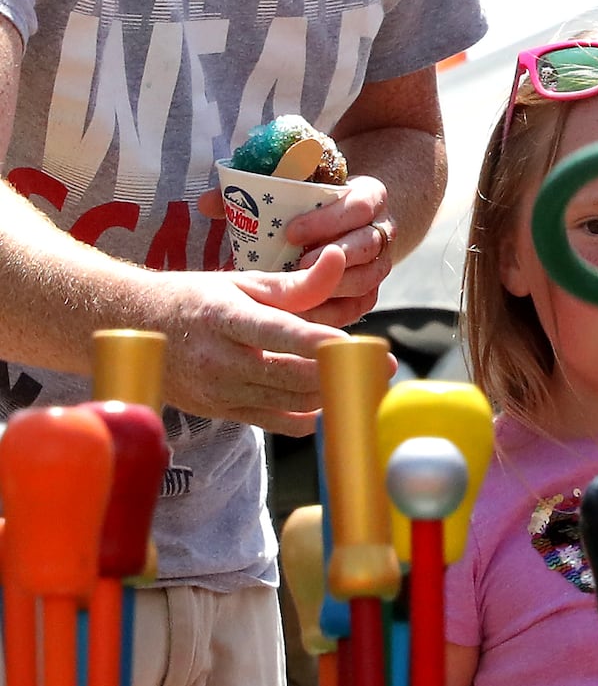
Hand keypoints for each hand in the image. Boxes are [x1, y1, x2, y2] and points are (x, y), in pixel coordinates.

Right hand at [149, 247, 393, 435]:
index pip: (279, 333)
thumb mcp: (239, 282)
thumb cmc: (192, 298)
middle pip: (292, 375)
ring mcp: (219, 391)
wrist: (128, 328)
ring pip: (291, 402)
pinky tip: (332, 403)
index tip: (359, 346)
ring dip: (333, 395)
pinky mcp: (223, 413)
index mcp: (224, 316)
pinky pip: (278, 423)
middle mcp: (220, 358)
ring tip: (366, 383)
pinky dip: (311, 416)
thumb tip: (339, 261)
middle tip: (382, 368)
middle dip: (342, 373)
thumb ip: (295, 284)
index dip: (320, 342)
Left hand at [198, 174, 393, 326]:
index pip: (358, 206)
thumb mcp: (290, 189)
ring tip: (299, 296)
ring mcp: (380, 263)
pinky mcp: (372, 291)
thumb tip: (207, 203)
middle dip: (333, 260)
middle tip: (297, 268)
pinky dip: (337, 314)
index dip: (328, 220)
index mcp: (369, 196)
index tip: (291, 232)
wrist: (347, 221)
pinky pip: (361, 306)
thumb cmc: (312, 203)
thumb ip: (252, 193)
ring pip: (368, 279)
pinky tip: (307, 317)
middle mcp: (381, 231)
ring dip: (336, 289)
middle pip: (368, 246)